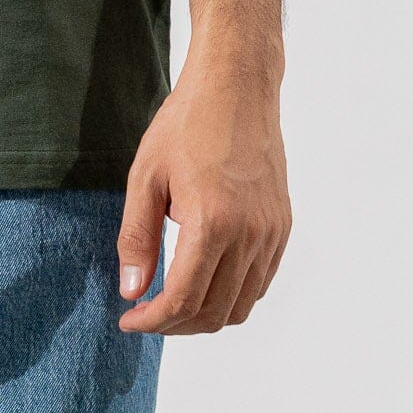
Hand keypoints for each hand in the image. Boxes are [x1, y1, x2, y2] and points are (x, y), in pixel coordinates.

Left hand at [116, 58, 290, 334]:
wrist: (236, 87)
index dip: (154, 321)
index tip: (129, 320)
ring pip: (242, 304)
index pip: (184, 300)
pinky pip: (260, 281)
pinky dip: (231, 295)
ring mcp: (272, 232)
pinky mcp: (282, 225)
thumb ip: (137, 239)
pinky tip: (203, 279)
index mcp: (213, 223)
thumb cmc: (186, 125)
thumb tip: (132, 291)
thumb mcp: (146, 178)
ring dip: (205, 315)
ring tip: (172, 302)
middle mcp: (251, 234)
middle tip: (146, 313)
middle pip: (215, 312)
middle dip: (176, 324)